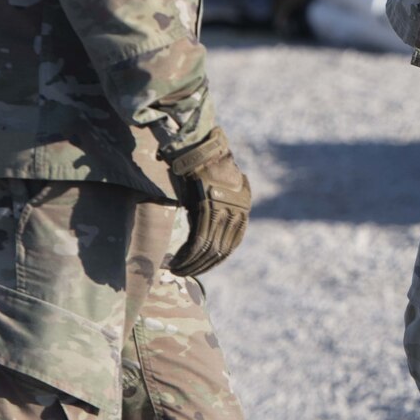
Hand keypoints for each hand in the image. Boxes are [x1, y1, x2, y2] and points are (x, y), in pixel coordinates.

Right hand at [166, 127, 251, 276]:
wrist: (199, 146)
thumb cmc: (202, 167)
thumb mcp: (213, 192)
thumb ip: (213, 213)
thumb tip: (203, 237)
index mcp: (242, 208)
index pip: (231, 244)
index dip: (215, 259)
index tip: (201, 268)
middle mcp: (237, 210)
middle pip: (221, 249)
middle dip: (202, 265)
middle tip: (185, 273)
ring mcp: (224, 208)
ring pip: (209, 247)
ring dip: (192, 263)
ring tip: (177, 270)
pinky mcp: (208, 206)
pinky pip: (199, 238)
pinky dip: (188, 254)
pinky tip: (177, 261)